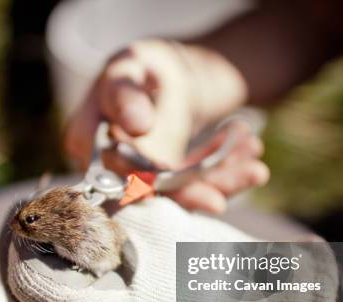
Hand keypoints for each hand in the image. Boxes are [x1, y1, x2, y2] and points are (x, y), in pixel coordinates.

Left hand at [3, 198, 334, 301]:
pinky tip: (70, 247)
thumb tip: (49, 201)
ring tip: (48, 223)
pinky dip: (59, 277)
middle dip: (18, 249)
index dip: (24, 237)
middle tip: (29, 210)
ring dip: (35, 263)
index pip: (29, 282)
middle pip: (25, 301)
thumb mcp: (149, 222)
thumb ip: (91, 212)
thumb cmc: (214, 260)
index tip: (35, 201)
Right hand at [64, 40, 268, 213]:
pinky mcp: (175, 183)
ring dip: (222, 181)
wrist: (169, 74)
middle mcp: (113, 168)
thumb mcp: (130, 66)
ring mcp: (147, 179)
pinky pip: (201, 183)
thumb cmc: (140, 66)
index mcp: (88, 142)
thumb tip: (135, 125)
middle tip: (234, 186)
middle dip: (195, 192)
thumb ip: (125, 93)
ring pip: (183, 193)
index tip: (177, 184)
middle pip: (152, 193)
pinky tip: (249, 150)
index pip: (112, 174)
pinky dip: (229, 170)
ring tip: (255, 167)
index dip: (143, 185)